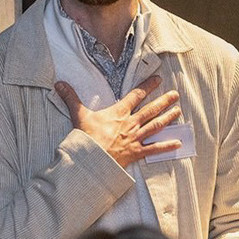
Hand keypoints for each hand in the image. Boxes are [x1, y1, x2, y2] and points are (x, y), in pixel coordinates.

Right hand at [57, 76, 182, 167]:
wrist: (91, 159)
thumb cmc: (86, 138)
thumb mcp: (78, 115)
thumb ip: (71, 98)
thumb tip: (59, 83)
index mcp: (119, 113)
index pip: (136, 96)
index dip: (148, 86)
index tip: (158, 79)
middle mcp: (130, 124)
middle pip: (150, 109)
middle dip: (163, 101)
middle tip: (175, 94)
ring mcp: (135, 138)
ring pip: (156, 125)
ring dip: (168, 118)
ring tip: (178, 111)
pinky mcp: (137, 152)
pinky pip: (155, 149)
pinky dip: (167, 146)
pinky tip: (178, 143)